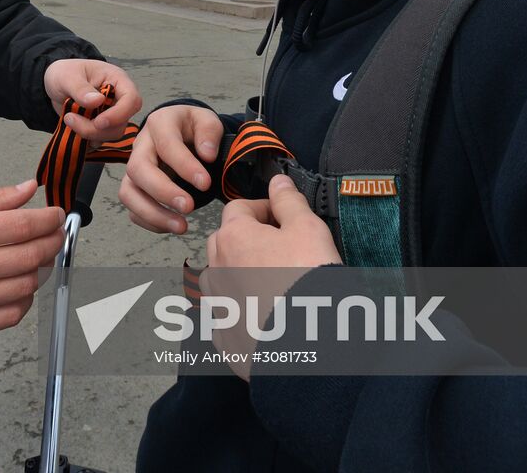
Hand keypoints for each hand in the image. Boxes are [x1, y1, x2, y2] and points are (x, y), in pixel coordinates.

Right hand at [0, 179, 65, 338]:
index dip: (49, 219)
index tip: (57, 215)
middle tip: (55, 235)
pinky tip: (21, 284)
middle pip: (32, 256)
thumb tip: (31, 188)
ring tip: (39, 258)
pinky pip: (14, 314)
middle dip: (53, 242)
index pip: (24, 226)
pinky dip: (26, 298)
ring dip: (42, 269)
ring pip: (28, 286)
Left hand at [43, 59, 142, 146]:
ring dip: (90, 134)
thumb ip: (80, 88)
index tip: (98, 122)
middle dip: (98, 128)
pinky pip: (100, 140)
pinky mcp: (102, 127)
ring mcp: (111, 114)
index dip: (119, 114)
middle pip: (122, 122)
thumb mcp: (67, 76)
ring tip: (68, 118)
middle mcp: (118, 98)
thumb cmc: (65, 72)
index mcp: (117, 80)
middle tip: (70, 118)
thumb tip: (97, 101)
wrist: (55, 83)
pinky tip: (73, 129)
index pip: (132, 99)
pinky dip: (86, 139)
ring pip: (112, 134)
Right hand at [119, 104, 223, 233]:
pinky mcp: (134, 187)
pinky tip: (172, 226)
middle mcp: (140, 145)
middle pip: (138, 169)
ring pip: (128, 192)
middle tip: (189, 207)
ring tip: (181, 226)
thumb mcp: (207, 120)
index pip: (166, 144)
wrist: (182, 133)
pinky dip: (150, 222)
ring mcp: (134, 168)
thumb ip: (210, 132)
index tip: (205, 183)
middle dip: (162, 191)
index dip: (184, 165)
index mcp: (159, 123)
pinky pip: (132, 209)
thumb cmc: (193, 127)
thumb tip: (207, 155)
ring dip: (152, 213)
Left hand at [203, 176, 341, 378]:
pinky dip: (240, 312)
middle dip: (249, 239)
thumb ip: (290, 201)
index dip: (264, 208)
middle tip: (282, 248)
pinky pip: (226, 317)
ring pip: (220, 279)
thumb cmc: (308, 282)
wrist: (310, 345)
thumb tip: (279, 181)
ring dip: (239, 275)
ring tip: (273, 282)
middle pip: (225, 242)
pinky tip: (264, 315)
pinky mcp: (225, 338)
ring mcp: (217, 306)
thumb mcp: (308, 229)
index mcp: (232, 238)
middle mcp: (216, 270)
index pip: (239, 208)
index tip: (285, 217)